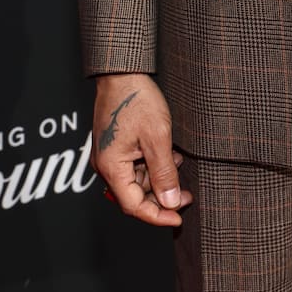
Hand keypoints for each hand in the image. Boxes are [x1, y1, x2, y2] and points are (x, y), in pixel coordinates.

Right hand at [92, 73, 191, 226]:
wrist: (122, 73)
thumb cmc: (136, 100)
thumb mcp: (158, 138)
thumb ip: (164, 173)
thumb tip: (170, 203)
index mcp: (111, 167)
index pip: (133, 206)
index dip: (157, 216)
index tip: (178, 219)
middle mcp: (105, 165)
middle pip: (134, 196)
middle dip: (161, 197)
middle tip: (186, 194)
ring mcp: (109, 156)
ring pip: (136, 181)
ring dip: (159, 179)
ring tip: (178, 163)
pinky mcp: (114, 147)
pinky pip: (134, 167)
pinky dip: (152, 166)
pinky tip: (168, 155)